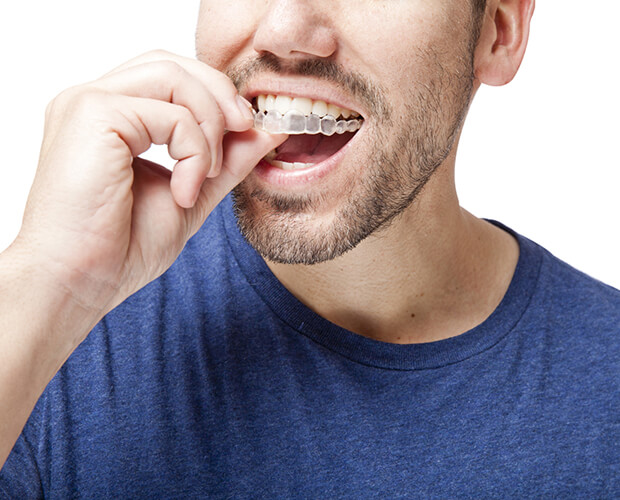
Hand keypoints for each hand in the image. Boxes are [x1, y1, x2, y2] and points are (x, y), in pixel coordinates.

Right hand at [14, 50, 284, 320]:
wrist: (79, 283)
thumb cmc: (120, 247)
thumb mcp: (191, 193)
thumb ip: (225, 160)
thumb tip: (266, 130)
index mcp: (112, 116)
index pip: (171, 76)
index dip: (216, 94)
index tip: (249, 128)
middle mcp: (96, 101)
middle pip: (173, 64)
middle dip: (221, 95)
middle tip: (247, 129)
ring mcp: (89, 103)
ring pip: (173, 76)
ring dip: (209, 123)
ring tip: (205, 174)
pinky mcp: (93, 115)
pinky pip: (170, 113)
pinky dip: (193, 151)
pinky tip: (184, 191)